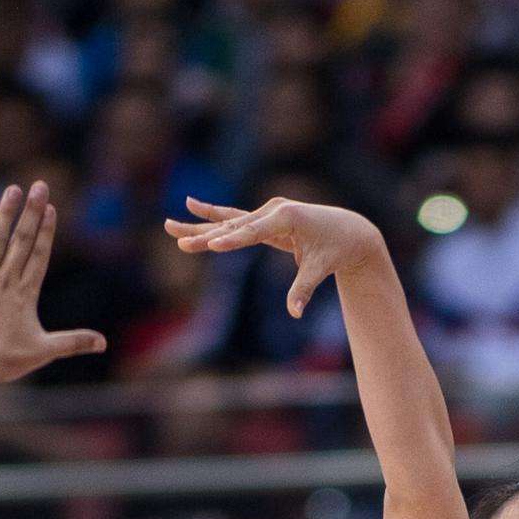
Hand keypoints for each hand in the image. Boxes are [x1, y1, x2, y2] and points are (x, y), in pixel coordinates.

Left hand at [0, 183, 106, 386]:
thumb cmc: (5, 361)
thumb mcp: (44, 351)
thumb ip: (74, 342)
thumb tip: (103, 343)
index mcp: (25, 293)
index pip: (39, 255)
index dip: (46, 230)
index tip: (51, 208)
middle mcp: (5, 281)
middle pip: (21, 240)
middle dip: (31, 211)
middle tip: (38, 185)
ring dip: (5, 214)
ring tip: (11, 190)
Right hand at [166, 196, 383, 317]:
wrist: (349, 230)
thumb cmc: (336, 248)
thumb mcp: (321, 268)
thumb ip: (304, 289)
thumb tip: (295, 313)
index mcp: (288, 217)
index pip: (254, 232)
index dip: (233, 240)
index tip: (213, 245)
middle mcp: (274, 209)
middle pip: (233, 225)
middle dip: (204, 234)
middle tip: (177, 242)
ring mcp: (268, 211)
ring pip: (228, 221)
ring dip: (199, 226)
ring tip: (169, 226)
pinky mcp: (265, 218)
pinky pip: (235, 218)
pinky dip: (213, 216)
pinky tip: (190, 205)